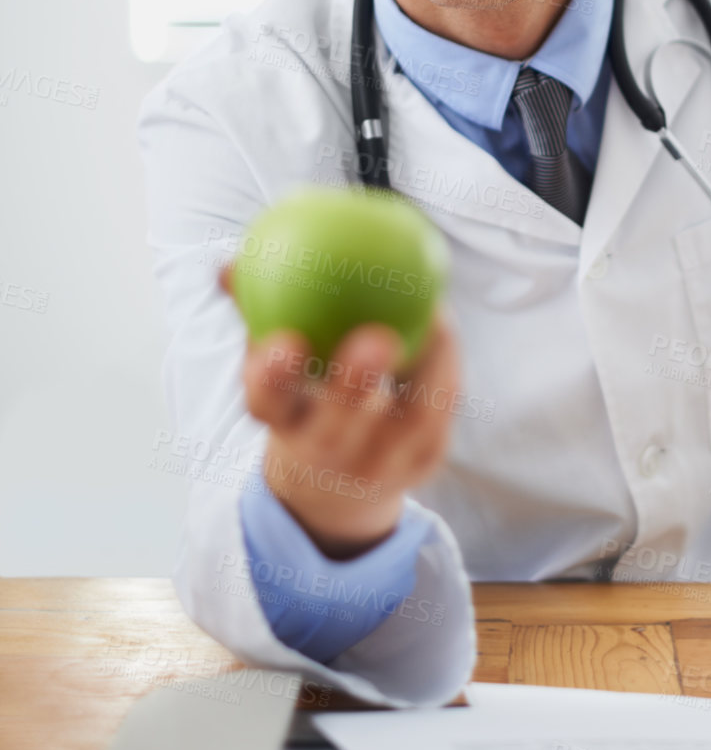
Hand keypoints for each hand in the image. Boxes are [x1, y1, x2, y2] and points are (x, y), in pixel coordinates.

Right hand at [220, 264, 458, 558]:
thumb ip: (256, 314)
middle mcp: (327, 455)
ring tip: (433, 315)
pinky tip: (442, 319)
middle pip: (337, 428)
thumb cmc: (303, 402)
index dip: (273, 379)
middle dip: (354, 388)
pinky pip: (439, 406)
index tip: (284, 342)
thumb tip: (229, 265)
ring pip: (405, 420)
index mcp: (283, 426)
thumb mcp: (275, 369)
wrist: (340, 484)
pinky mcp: (425, 460)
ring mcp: (380, 465)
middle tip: (375, 338)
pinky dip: (443, 361)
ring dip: (424, 365)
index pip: (268, 405)